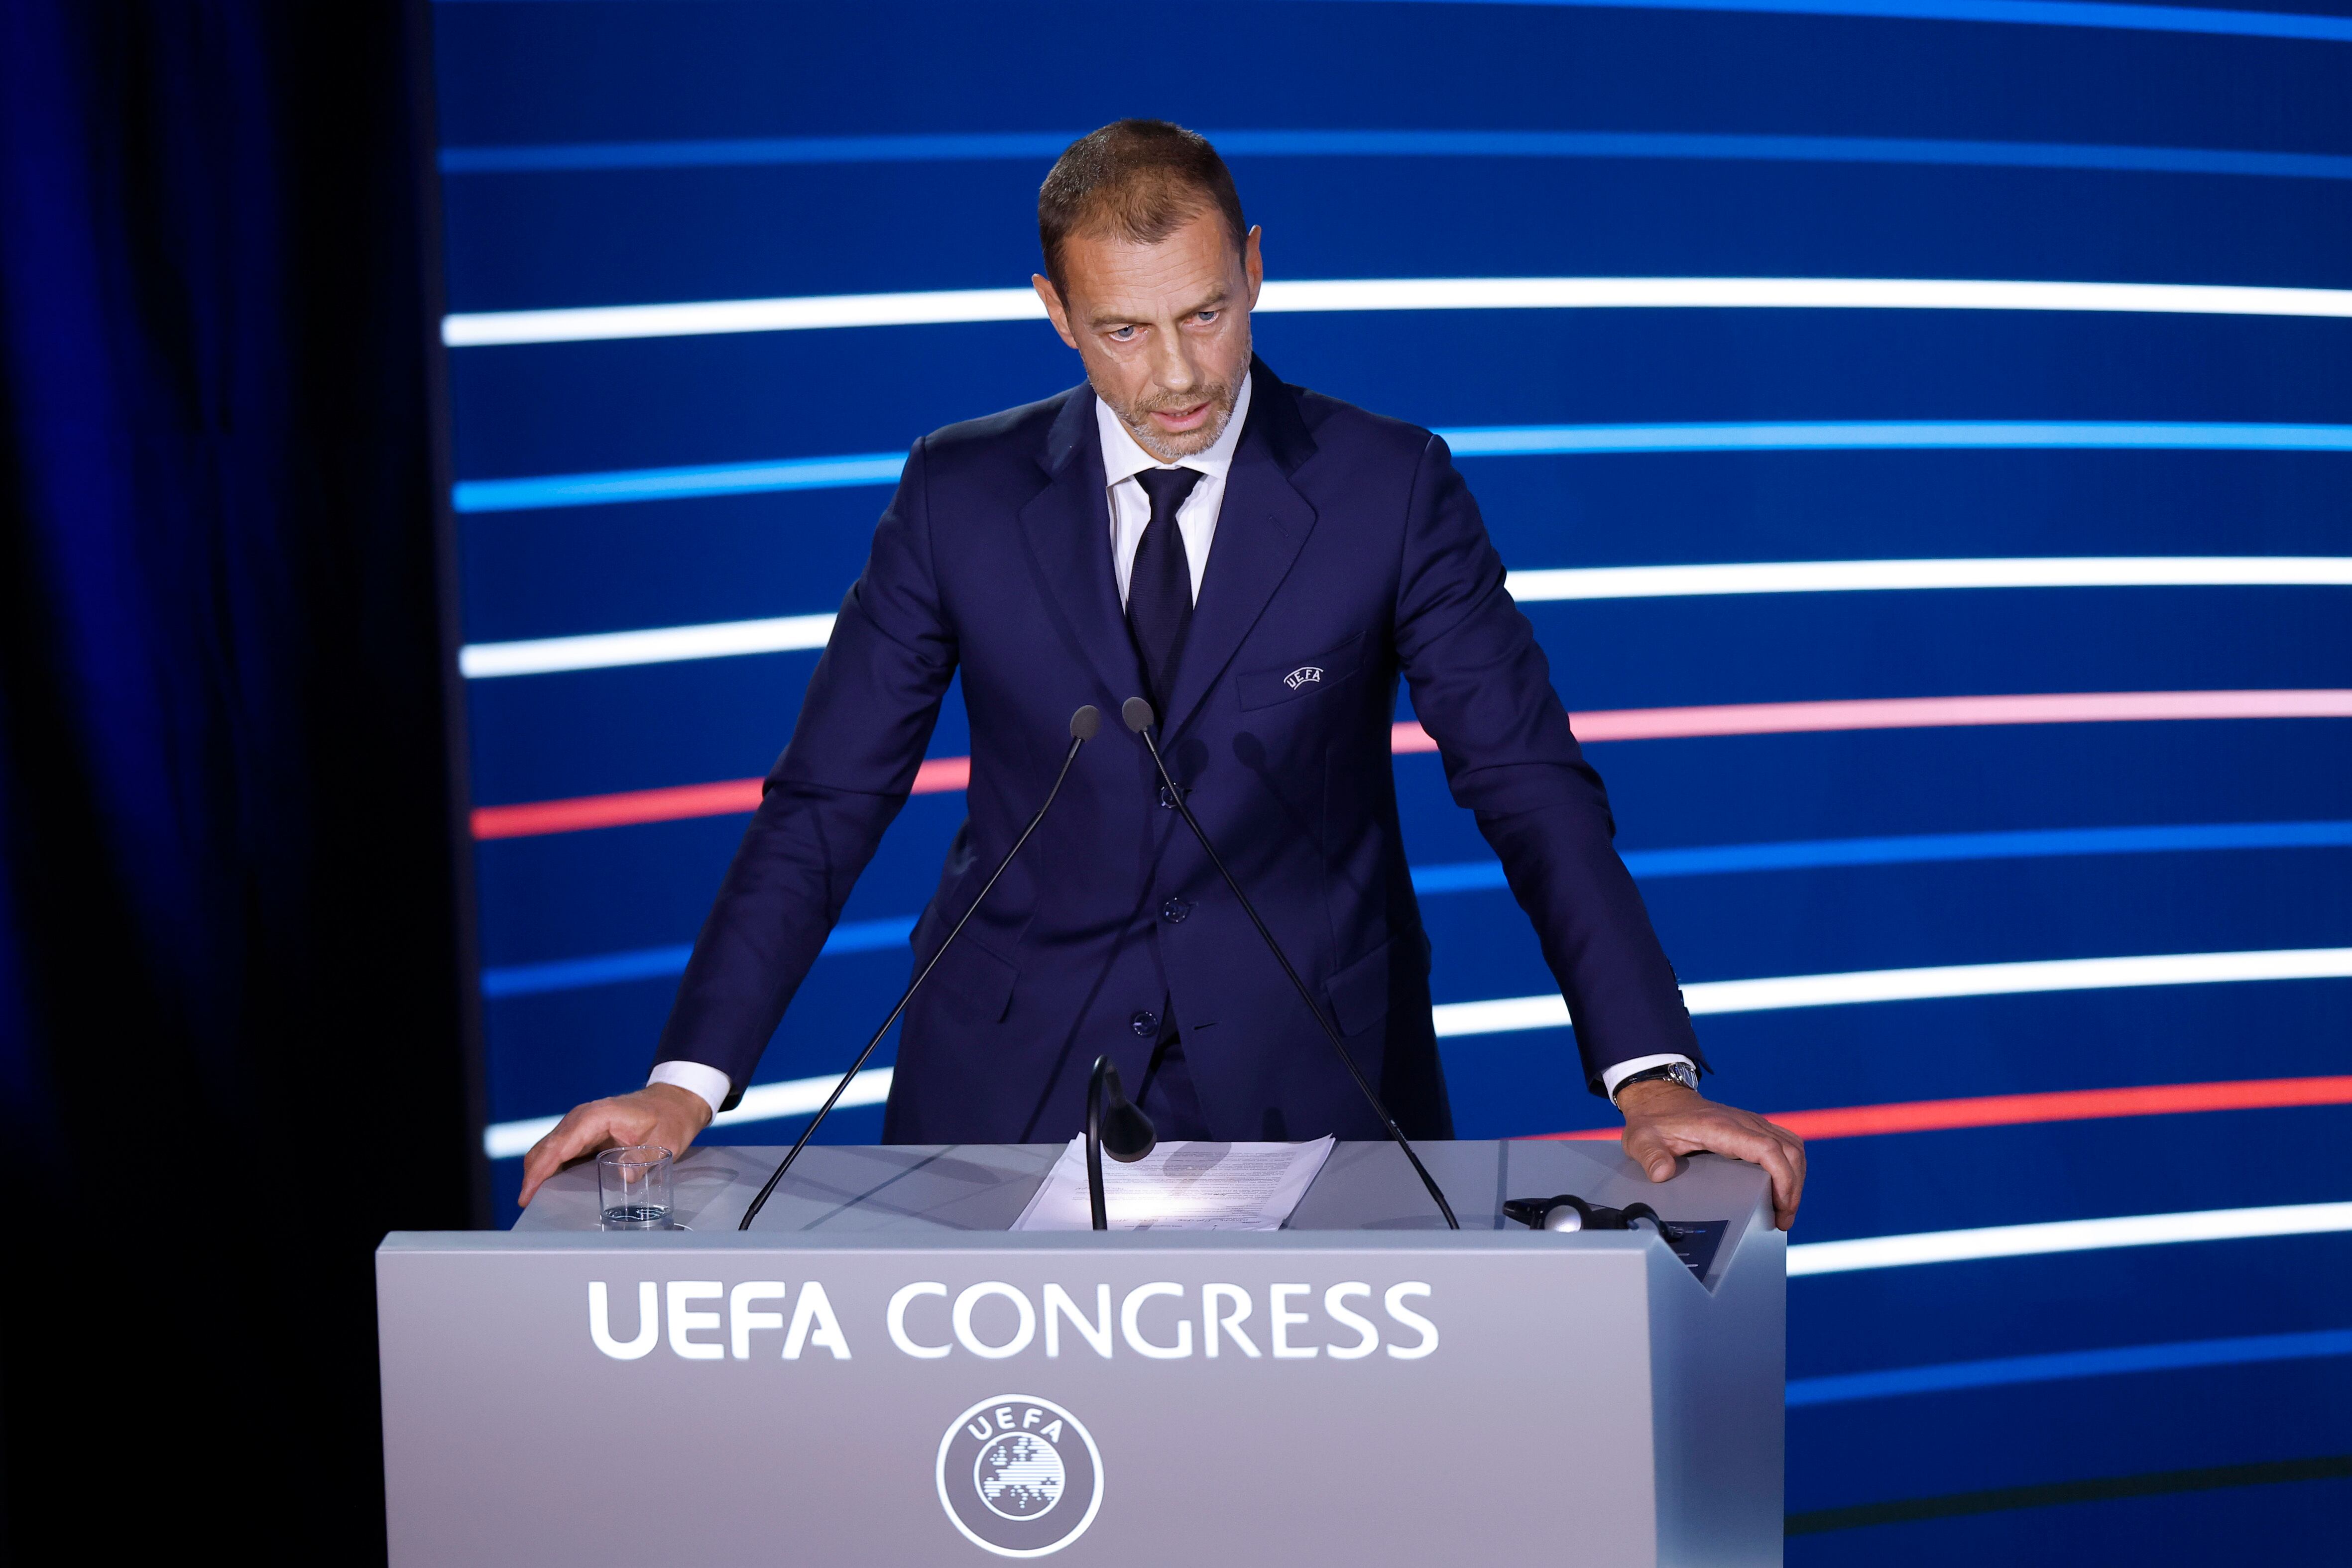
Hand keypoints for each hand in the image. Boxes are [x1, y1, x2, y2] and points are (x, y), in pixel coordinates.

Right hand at [517, 1083, 713, 1206]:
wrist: (675, 1103)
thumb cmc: (670, 1119)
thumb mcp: (664, 1141)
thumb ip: (642, 1159)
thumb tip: (622, 1176)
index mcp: (597, 1116)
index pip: (560, 1145)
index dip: (541, 1171)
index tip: (528, 1193)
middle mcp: (582, 1118)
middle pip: (546, 1148)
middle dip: (532, 1176)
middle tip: (527, 1205)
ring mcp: (581, 1126)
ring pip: (549, 1150)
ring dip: (538, 1173)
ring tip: (533, 1201)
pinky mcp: (584, 1134)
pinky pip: (560, 1152)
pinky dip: (550, 1169)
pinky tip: (549, 1188)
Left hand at [1615, 1079, 1806, 1230]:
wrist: (1658, 1098)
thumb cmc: (1653, 1121)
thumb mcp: (1642, 1139)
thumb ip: (1651, 1156)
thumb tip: (1662, 1173)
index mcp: (1721, 1127)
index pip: (1767, 1149)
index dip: (1783, 1179)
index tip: (1781, 1207)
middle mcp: (1742, 1122)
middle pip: (1789, 1149)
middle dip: (1794, 1187)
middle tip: (1784, 1219)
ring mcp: (1750, 1122)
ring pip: (1792, 1145)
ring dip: (1796, 1177)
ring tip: (1785, 1209)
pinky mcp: (1751, 1127)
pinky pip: (1784, 1142)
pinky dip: (1790, 1166)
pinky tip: (1783, 1187)